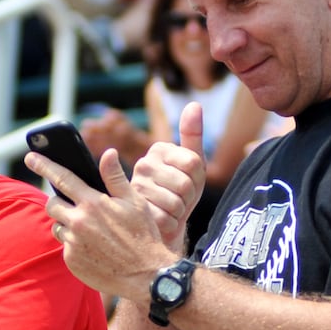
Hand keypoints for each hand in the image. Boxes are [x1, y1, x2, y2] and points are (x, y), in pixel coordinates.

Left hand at [23, 104, 205, 301]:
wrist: (145, 276)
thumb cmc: (144, 236)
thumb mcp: (135, 202)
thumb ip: (115, 177)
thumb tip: (107, 152)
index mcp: (93, 203)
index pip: (62, 178)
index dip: (44, 165)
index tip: (31, 157)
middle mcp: (79, 221)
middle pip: (52, 203)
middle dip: (59, 201)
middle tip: (75, 206)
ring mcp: (73, 242)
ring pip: (57, 226)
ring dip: (67, 224)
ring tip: (91, 230)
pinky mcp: (72, 260)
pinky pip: (65, 246)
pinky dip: (75, 243)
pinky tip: (94, 247)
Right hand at [130, 101, 206, 249]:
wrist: (163, 222)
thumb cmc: (180, 193)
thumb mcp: (193, 166)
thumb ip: (193, 136)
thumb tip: (194, 104)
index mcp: (159, 149)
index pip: (193, 162)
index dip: (197, 179)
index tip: (188, 183)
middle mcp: (143, 164)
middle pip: (185, 184)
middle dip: (188, 198)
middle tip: (178, 200)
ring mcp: (136, 187)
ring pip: (175, 203)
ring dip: (178, 212)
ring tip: (169, 210)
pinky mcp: (132, 211)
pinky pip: (165, 218)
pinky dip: (170, 224)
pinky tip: (161, 221)